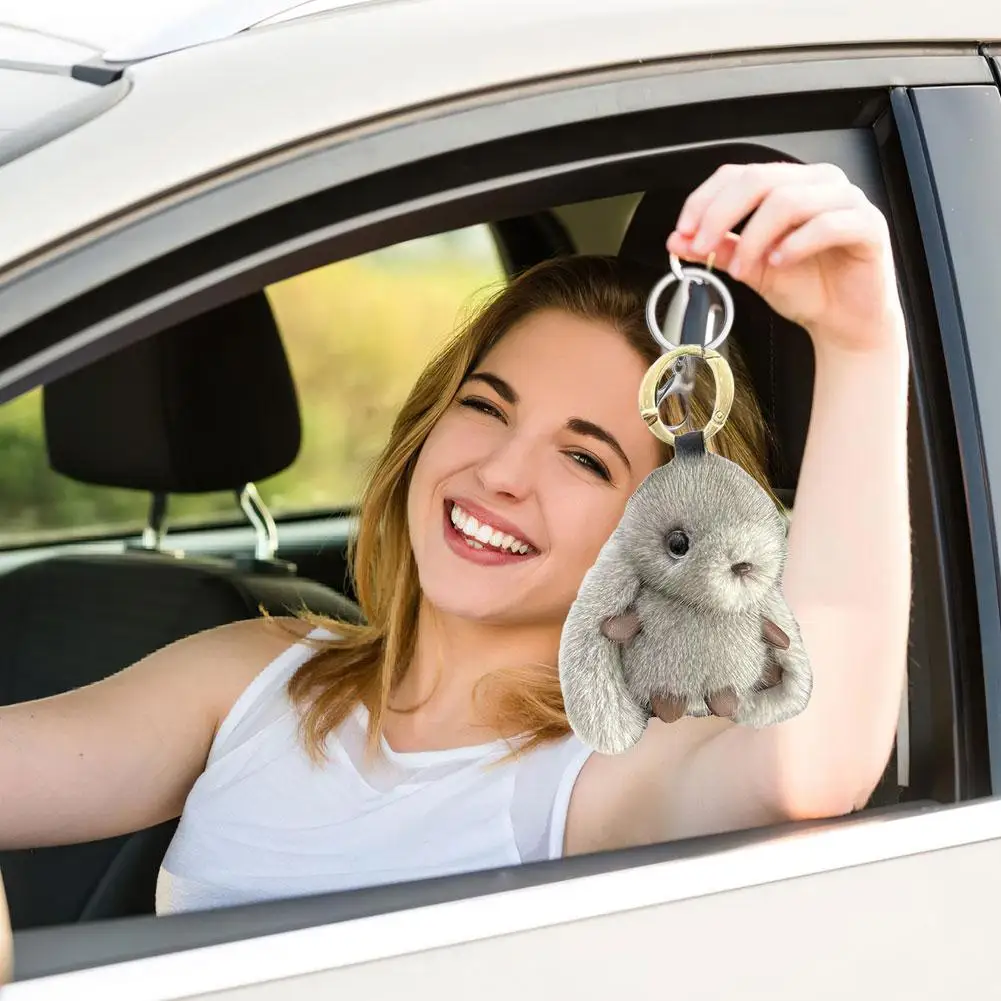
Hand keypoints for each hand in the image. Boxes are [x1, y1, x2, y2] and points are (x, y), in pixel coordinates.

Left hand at [666, 162, 905, 355]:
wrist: (844, 323)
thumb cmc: (806, 288)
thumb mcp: (751, 269)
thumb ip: (719, 250)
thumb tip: (678, 240)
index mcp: (789, 184)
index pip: (738, 174)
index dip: (705, 200)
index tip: (684, 231)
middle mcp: (819, 183)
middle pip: (759, 180)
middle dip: (721, 215)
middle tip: (703, 248)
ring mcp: (847, 200)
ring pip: (789, 201)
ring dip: (755, 237)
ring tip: (745, 269)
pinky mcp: (868, 226)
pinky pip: (828, 224)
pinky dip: (795, 244)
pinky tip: (779, 262)